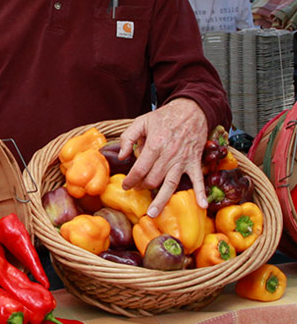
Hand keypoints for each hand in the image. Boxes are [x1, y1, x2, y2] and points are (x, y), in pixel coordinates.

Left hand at [118, 98, 208, 217]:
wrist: (190, 111)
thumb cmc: (163, 117)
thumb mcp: (141, 121)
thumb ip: (128, 138)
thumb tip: (122, 156)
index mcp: (155, 145)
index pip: (140, 168)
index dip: (131, 179)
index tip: (125, 186)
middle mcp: (169, 155)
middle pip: (154, 178)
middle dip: (143, 187)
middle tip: (137, 190)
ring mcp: (183, 160)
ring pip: (171, 183)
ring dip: (162, 199)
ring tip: (154, 213)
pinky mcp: (195, 162)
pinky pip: (198, 179)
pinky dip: (201, 192)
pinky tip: (202, 206)